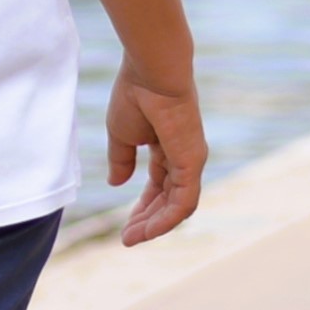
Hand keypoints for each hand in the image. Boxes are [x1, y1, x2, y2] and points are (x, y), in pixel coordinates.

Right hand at [104, 66, 206, 246]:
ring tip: (132, 238)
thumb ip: (121, 160)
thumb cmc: (136, 94)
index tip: (125, 227)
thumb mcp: (121, 135)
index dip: (142, 208)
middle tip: (127, 238)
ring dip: (155, 225)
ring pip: (177, 206)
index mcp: (167, 147)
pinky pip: (183, 202)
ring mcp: (190, 160)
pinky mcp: (193, 163)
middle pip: (168, 199)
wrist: (150, 71)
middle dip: (147, 221)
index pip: (158, 186)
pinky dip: (166, 220)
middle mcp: (183, 156)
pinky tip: (147, 231)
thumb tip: (117, 183)